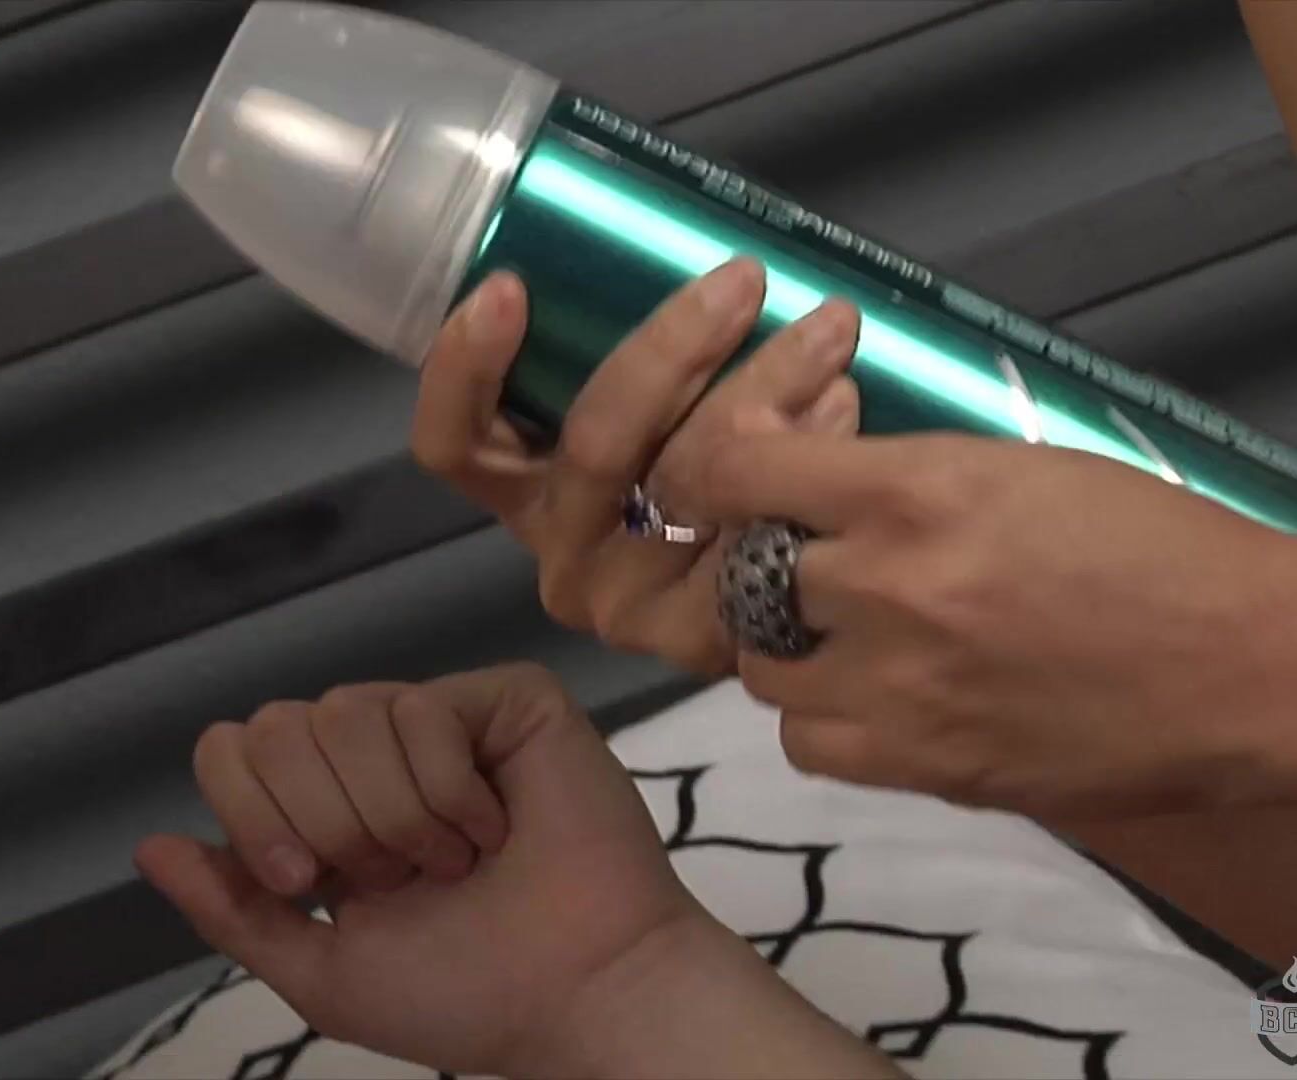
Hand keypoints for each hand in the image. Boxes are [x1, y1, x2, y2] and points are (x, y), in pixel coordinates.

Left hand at [137, 664, 901, 1078]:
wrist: (577, 991)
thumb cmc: (468, 993)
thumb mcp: (322, 971)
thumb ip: (233, 910)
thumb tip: (150, 846)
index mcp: (327, 810)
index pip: (235, 750)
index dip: (254, 814)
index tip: (313, 886)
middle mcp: (376, 754)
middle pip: (279, 725)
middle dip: (329, 823)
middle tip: (399, 878)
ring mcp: (441, 721)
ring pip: (345, 714)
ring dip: (395, 816)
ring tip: (456, 861)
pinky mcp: (504, 700)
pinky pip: (421, 710)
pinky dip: (449, 792)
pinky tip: (495, 830)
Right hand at [410, 260, 861, 674]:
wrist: (812, 601)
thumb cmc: (724, 468)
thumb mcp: (657, 414)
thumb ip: (647, 363)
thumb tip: (693, 255)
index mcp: (522, 493)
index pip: (454, 445)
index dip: (465, 369)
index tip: (509, 287)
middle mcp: (564, 551)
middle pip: (596, 441)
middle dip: (675, 345)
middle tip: (746, 278)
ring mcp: (631, 602)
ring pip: (685, 478)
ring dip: (764, 387)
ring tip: (829, 332)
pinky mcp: (708, 635)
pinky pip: (750, 527)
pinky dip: (803, 456)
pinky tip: (842, 409)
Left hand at [682, 431, 1296, 820]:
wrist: (1259, 665)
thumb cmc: (1162, 546)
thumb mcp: (1025, 469)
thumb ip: (910, 484)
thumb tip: (826, 493)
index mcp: (919, 492)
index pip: (742, 473)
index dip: (714, 473)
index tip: (721, 477)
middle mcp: (890, 592)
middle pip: (743, 581)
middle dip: (761, 567)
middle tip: (802, 561)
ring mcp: (905, 694)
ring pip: (764, 679)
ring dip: (786, 652)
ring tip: (844, 636)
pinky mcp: (933, 771)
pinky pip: (820, 750)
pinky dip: (829, 722)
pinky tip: (879, 698)